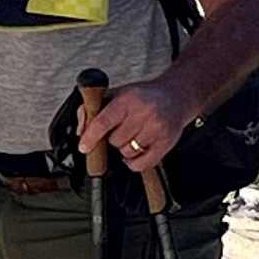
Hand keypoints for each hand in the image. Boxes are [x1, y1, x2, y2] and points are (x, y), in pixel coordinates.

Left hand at [76, 79, 193, 177]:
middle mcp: (144, 113)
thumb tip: (82, 130)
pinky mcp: (166, 143)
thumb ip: (94, 109)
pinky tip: (137, 151)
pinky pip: (142, 164)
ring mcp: (156, 129)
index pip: (103, 122)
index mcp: (128, 100)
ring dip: (126, 148)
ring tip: (133, 136)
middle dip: (114, 138)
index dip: (91, 137)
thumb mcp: (117, 94)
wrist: (176, 96)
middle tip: (123, 129)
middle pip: (115, 140)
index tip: (84, 147)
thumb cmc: (143, 97)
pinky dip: (135, 162)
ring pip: (127, 152)